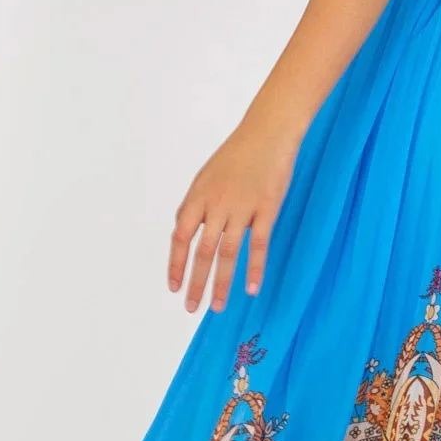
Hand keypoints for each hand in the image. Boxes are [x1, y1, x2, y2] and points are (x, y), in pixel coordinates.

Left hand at [169, 119, 298, 312]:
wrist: (267, 132)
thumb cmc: (237, 155)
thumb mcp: (206, 177)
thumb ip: (197, 206)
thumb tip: (185, 232)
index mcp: (198, 196)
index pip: (180, 236)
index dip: (175, 264)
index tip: (173, 287)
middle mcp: (216, 204)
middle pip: (201, 251)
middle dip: (195, 283)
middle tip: (191, 308)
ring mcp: (241, 207)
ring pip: (227, 253)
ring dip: (221, 283)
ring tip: (218, 307)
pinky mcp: (266, 209)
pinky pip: (258, 245)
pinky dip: (253, 269)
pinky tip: (251, 289)